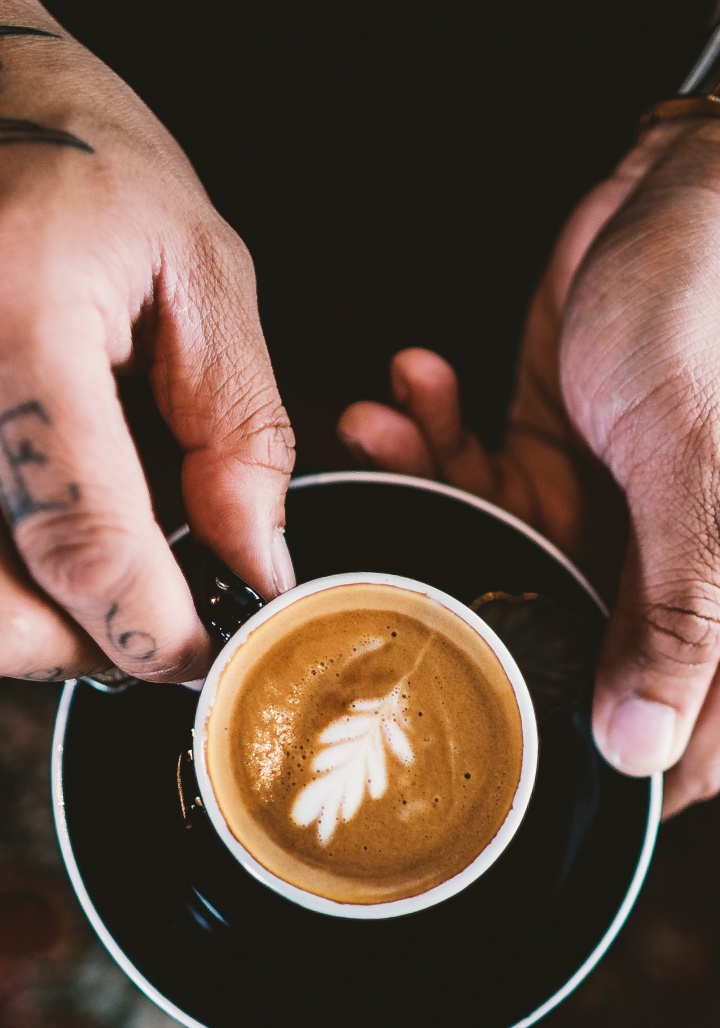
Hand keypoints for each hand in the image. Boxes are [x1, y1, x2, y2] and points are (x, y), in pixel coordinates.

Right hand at [0, 1, 294, 683]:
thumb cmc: (82, 156)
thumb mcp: (198, 271)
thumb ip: (236, 427)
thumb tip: (257, 559)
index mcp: (17, 329)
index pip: (81, 537)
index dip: (149, 626)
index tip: (197, 653)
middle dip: (78, 644)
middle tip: (147, 625)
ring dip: (30, 619)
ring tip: (102, 578)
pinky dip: (2, 571)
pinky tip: (45, 537)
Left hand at [337, 120, 719, 816]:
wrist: (683, 191)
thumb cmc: (712, 312)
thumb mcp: (698, 474)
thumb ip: (676, 616)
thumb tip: (638, 751)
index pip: (684, 732)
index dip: (607, 768)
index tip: (505, 773)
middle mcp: (667, 568)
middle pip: (563, 645)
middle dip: (468, 605)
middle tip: (384, 585)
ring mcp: (607, 517)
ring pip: (499, 556)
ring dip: (429, 491)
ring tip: (386, 431)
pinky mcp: (558, 457)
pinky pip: (480, 480)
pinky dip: (433, 439)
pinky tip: (406, 391)